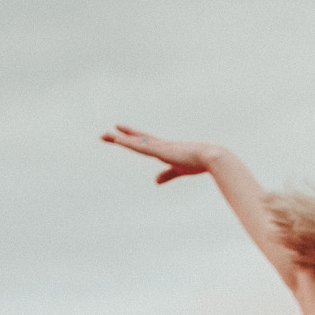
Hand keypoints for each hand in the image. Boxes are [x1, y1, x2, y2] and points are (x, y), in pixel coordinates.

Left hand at [100, 126, 214, 182]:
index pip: (144, 143)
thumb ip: (167, 175)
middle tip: (103, 135)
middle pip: (135, 140)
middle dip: (119, 137)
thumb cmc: (199, 163)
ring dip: (119, 139)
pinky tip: (118, 140)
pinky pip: (141, 147)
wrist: (211, 157)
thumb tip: (155, 181)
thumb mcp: (179, 170)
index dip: (131, 139)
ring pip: (135, 142)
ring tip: (103, 136)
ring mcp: (159, 147)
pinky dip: (129, 143)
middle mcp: (160, 145)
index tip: (118, 134)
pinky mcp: (161, 150)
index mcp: (164, 149)